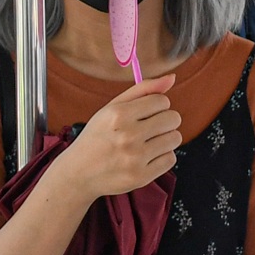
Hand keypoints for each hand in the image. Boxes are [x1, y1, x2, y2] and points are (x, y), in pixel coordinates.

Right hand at [54, 74, 181, 200]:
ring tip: (147, 142)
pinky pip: (170, 159)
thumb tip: (172, 78)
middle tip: (149, 128)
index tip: (148, 112)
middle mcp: (128, 136)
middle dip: (165, 121)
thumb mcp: (112, 108)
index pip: (162, 101)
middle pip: (173, 118)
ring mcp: (135, 158)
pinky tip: (146, 157)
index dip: (158, 105)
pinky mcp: (142, 176)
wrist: (79, 173)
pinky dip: (162, 157)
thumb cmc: (97, 137)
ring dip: (165, 139)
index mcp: (119, 114)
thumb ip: (143, 90)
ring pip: (175, 138)